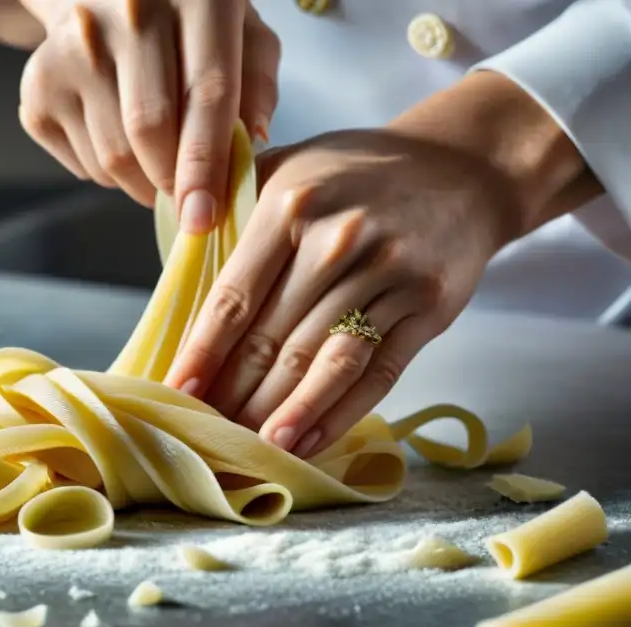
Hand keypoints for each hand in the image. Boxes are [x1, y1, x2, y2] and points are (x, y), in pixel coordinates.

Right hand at [16, 0, 279, 230]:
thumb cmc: (183, 25)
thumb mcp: (241, 33)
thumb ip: (256, 82)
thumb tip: (250, 144)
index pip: (205, 92)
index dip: (207, 163)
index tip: (205, 215)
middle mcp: (127, 12)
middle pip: (149, 132)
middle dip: (172, 182)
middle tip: (185, 196)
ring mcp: (74, 48)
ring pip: (112, 158)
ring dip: (141, 183)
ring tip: (154, 161)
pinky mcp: (39, 86)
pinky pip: (82, 165)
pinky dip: (108, 174)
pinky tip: (117, 138)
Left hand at [161, 71, 592, 458]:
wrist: (461, 167)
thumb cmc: (356, 175)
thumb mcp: (289, 168)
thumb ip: (231, 209)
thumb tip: (176, 272)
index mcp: (291, 205)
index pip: (235, 296)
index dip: (203, 352)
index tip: (176, 390)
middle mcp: (339, 241)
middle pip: (275, 337)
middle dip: (235, 392)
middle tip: (208, 430)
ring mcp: (389, 275)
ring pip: (324, 362)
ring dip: (285, 412)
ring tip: (253, 448)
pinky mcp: (427, 308)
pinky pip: (376, 373)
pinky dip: (340, 413)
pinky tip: (309, 440)